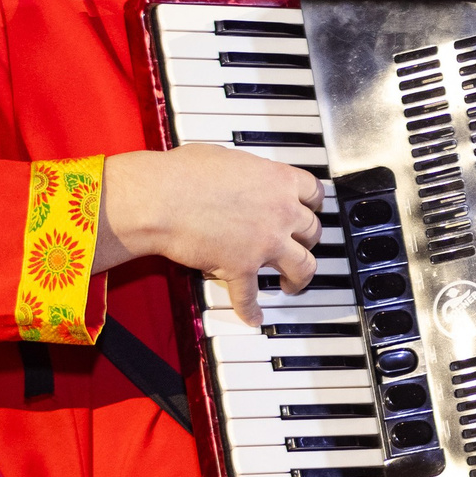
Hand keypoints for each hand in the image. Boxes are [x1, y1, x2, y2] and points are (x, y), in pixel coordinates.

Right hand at [96, 145, 323, 327]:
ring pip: (303, 266)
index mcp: (279, 181)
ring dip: (301, 278)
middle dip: (308, 240)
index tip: (310, 209)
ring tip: (292, 283)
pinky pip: (251, 297)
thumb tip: (245, 176)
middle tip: (301, 245)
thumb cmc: (184, 173)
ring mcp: (265, 243)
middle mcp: (280, 213)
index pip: (314, 193)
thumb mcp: (228, 158)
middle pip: (312, 231)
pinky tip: (253, 318)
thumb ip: (248, 172)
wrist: (161, 198)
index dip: (313, 204)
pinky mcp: (242, 268)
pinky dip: (251, 311)